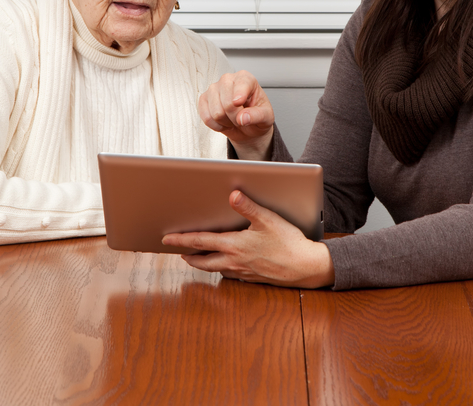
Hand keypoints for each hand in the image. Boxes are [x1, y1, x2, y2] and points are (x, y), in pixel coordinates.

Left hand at [162, 190, 334, 288]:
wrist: (305, 267)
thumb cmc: (289, 243)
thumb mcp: (268, 219)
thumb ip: (248, 207)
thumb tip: (232, 195)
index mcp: (234, 245)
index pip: (200, 242)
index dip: (181, 239)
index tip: (167, 239)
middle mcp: (234, 261)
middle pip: (202, 261)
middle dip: (188, 256)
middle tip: (178, 251)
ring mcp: (243, 272)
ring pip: (215, 269)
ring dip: (203, 263)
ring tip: (196, 258)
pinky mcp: (252, 277)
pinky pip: (230, 274)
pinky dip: (221, 269)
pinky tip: (224, 265)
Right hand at [199, 71, 274, 159]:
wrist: (246, 125)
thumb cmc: (257, 115)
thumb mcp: (266, 116)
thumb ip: (257, 116)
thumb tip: (243, 118)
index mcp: (245, 78)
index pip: (241, 85)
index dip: (239, 96)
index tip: (239, 103)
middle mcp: (227, 79)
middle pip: (227, 103)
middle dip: (235, 117)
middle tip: (241, 117)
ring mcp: (213, 88)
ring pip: (216, 113)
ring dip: (226, 122)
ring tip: (232, 118)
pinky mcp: (203, 99)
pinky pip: (206, 118)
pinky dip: (216, 125)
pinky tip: (223, 121)